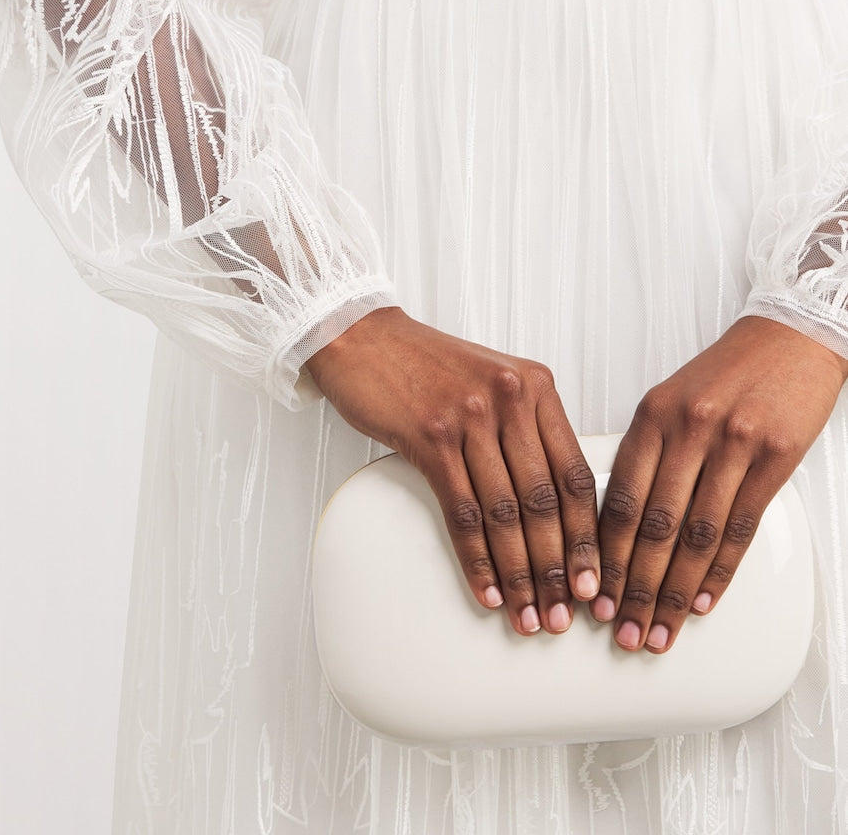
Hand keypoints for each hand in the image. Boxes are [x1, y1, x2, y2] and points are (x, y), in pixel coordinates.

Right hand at [305, 307, 600, 636]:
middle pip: (545, 500)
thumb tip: (550, 499)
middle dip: (557, 568)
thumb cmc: (424, 364)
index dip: (587, 535)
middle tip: (564, 614)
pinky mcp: (430, 437)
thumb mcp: (491, 381)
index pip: (573, 473)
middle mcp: (510, 399)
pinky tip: (487, 590)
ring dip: (520, 574)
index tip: (592, 580)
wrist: (361, 338)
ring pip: (506, 513)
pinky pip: (462, 511)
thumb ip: (524, 427)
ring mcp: (470, 418)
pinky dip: (477, 559)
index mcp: (535, 387)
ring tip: (528, 615)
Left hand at [592, 315, 847, 653]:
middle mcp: (688, 430)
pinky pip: (742, 527)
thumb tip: (614, 523)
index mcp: (651, 416)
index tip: (593, 593)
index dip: (602, 555)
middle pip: (652, 526)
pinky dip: (720, 571)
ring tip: (659, 630)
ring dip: (673, 592)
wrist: (790, 338)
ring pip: (695, 535)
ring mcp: (733, 444)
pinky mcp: (775, 458)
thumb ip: (643, 454)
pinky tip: (702, 601)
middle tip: (620, 629)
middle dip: (633, 587)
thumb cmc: (725, 374)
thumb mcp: (668, 400)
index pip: (617, 499)